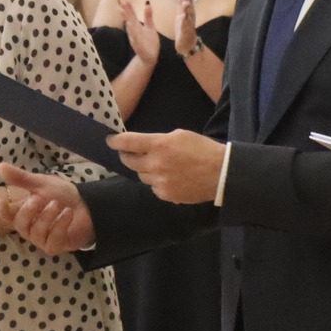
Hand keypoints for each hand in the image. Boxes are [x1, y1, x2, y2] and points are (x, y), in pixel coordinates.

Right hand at [0, 163, 93, 253]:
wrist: (86, 205)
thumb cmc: (61, 195)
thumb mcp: (42, 183)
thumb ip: (22, 178)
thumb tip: (0, 166)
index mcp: (23, 213)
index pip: (7, 215)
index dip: (2, 211)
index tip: (0, 202)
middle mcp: (29, 228)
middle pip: (20, 224)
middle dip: (28, 212)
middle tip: (37, 199)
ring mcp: (41, 239)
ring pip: (37, 232)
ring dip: (47, 216)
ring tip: (57, 204)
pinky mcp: (55, 246)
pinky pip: (52, 240)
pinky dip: (60, 225)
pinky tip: (68, 213)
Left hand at [107, 129, 224, 204]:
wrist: (221, 173)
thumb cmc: (202, 149)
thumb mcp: (180, 135)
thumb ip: (158, 140)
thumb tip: (143, 145)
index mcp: (159, 145)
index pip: (128, 143)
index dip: (115, 141)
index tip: (110, 140)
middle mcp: (156, 164)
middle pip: (129, 161)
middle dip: (127, 156)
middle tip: (129, 153)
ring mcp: (159, 182)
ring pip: (141, 175)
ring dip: (144, 169)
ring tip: (158, 165)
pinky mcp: (165, 195)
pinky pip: (152, 187)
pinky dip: (156, 182)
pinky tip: (169, 177)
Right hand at [121, 0, 159, 65]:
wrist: (149, 57)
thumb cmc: (149, 42)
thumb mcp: (150, 27)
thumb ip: (148, 16)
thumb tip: (147, 4)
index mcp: (137, 26)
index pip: (132, 15)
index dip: (129, 7)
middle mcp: (134, 31)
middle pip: (129, 19)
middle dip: (126, 10)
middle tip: (121, 1)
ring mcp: (135, 38)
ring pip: (130, 27)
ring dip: (126, 19)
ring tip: (122, 11)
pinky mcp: (138, 45)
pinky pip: (135, 38)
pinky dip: (132, 32)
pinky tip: (129, 25)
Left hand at [171, 0, 201, 57]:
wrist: (187, 44)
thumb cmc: (184, 28)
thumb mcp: (182, 14)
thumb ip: (181, 3)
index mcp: (188, 14)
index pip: (187, 4)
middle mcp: (190, 19)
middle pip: (189, 9)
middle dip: (188, 1)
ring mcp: (188, 26)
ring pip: (188, 17)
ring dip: (187, 10)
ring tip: (185, 3)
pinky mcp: (185, 33)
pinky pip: (185, 27)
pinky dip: (184, 22)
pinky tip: (182, 17)